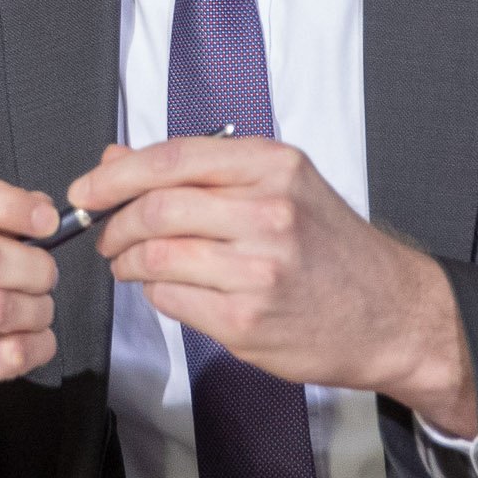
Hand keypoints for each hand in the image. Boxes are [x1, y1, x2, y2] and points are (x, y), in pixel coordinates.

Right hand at [0, 170, 60, 461]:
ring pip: (0, 307)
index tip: (47, 222)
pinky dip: (40, 345)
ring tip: (34, 313)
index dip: (8, 202)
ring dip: (38, 310)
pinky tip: (29, 341)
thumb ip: (6, 220)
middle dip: (34, 267)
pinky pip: (16, 352)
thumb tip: (44, 211)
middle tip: (44, 278)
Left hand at [72, 135, 476, 436]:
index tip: (86, 190)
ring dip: (130, 262)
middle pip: (155, 208)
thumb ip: (197, 171)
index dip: (114, 176)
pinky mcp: (248, 319)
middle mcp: (268, 211)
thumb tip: (118, 159)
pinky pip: (172, 299)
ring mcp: (259, 269)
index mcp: (272, 166)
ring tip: (134, 264)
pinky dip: (156, 294)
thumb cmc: (331, 248)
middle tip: (109, 236)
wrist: (390, 312)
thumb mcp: (277, 186)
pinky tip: (170, 289)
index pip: (170, 160)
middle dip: (116, 224)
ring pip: (156, 256)